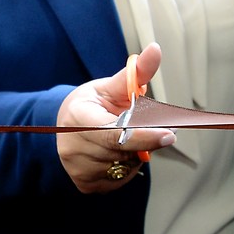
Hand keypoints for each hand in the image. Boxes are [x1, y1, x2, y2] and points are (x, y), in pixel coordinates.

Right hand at [56, 44, 175, 193]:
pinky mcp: (85, 185)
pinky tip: (118, 153)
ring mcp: (78, 169)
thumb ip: (136, 73)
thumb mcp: (110, 86)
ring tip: (126, 138)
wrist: (64, 126)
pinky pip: (120, 179)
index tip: (169, 134)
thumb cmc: (92, 103)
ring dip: (135, 154)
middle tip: (157, 130)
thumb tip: (156, 49)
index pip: (114, 132)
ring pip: (125, 166)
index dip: (143, 135)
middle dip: (145, 141)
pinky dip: (126, 167)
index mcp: (78, 116)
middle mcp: (72, 146)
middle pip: (124, 151)